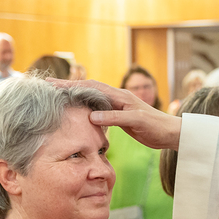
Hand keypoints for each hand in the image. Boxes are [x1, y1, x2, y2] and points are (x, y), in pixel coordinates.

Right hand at [51, 79, 182, 149]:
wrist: (170, 134)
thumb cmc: (156, 126)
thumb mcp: (136, 121)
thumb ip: (115, 118)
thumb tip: (92, 116)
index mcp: (120, 95)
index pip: (91, 87)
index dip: (71, 85)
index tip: (53, 84)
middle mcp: (117, 97)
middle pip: (88, 88)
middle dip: (68, 86)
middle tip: (48, 86)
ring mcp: (117, 106)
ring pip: (91, 97)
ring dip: (75, 95)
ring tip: (57, 95)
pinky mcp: (119, 115)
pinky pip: (97, 107)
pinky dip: (85, 106)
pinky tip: (76, 110)